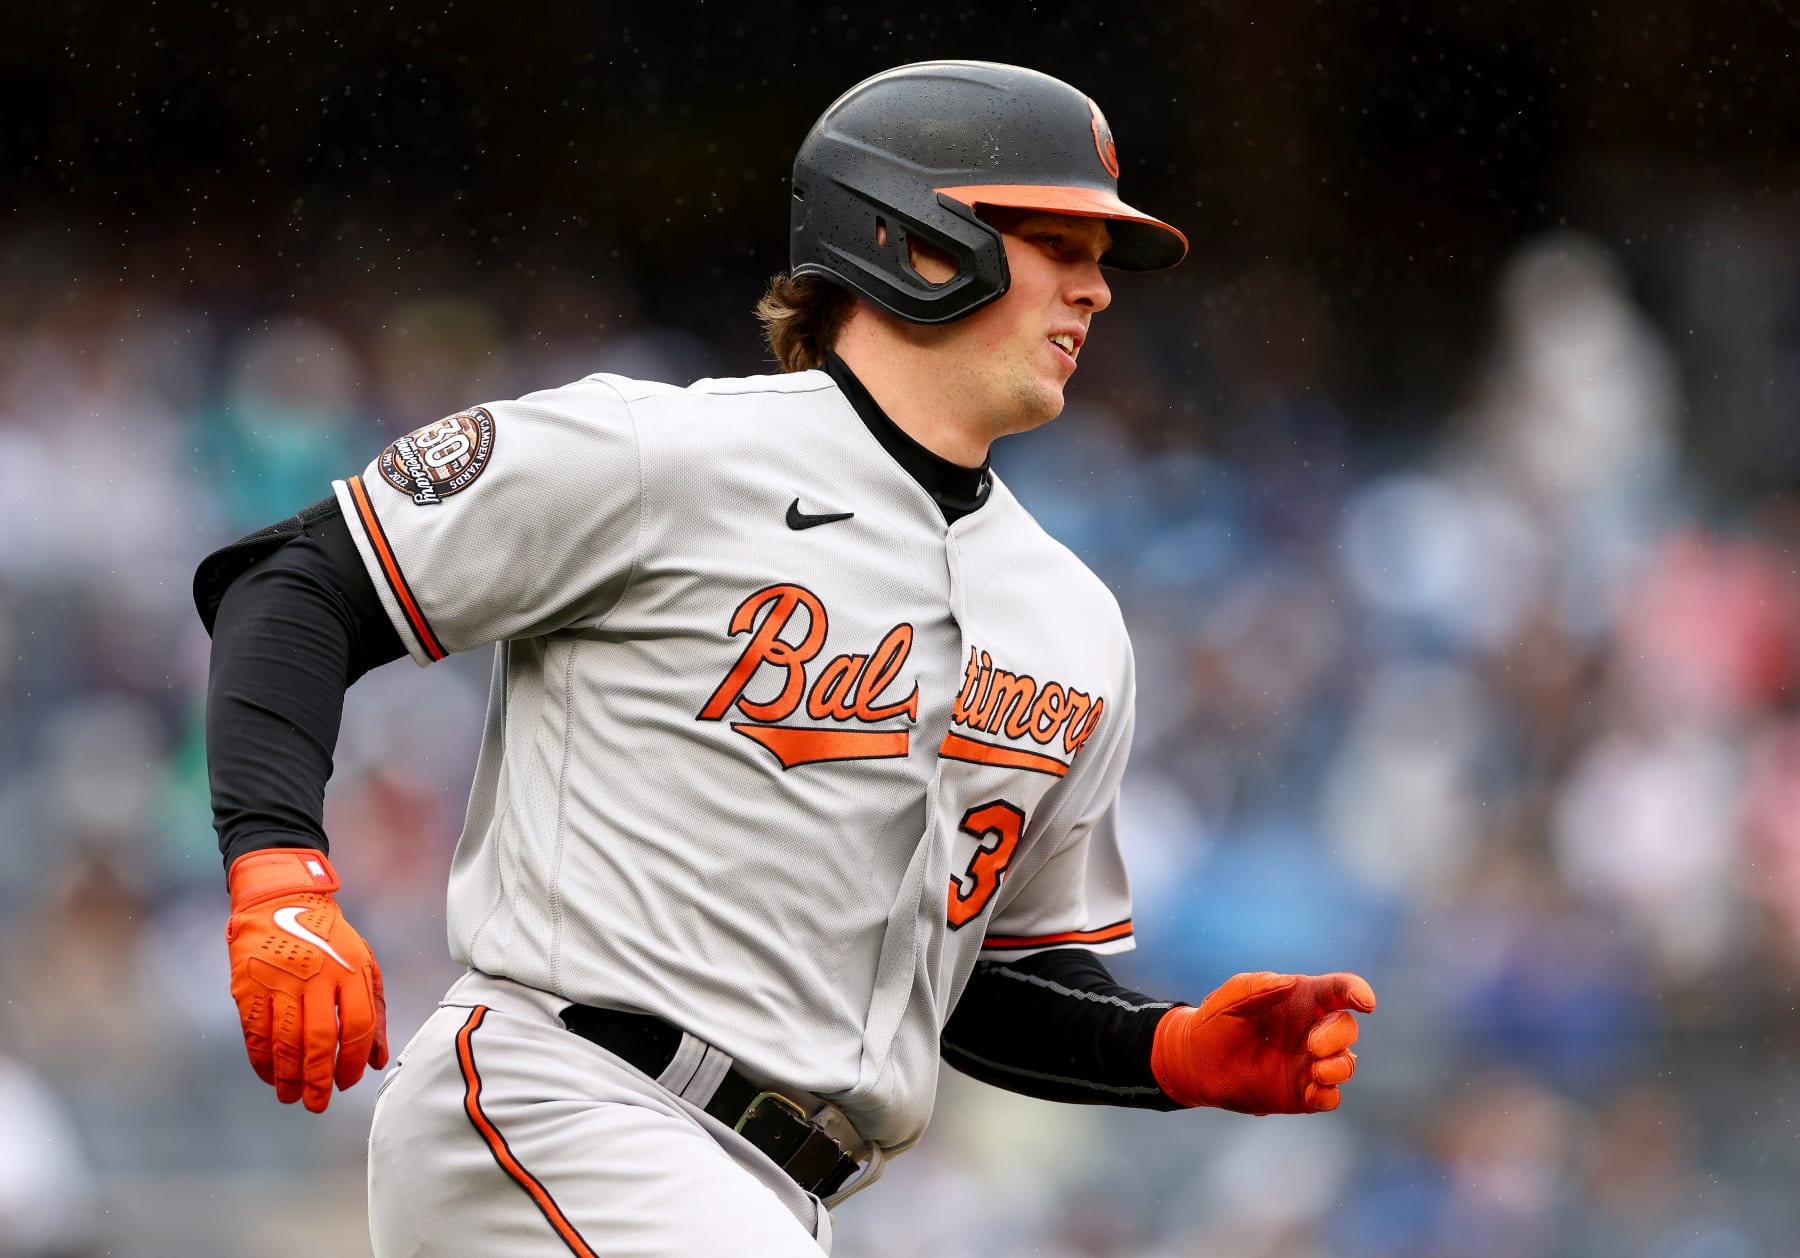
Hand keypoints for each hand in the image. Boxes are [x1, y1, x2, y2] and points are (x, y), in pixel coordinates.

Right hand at [225, 848, 388, 1111]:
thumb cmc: (328, 939)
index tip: (347, 1083)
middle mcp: (316, 976)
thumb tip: (376, 1061)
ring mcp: (279, 981)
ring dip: (287, 1077)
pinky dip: (261, 1061)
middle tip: (317, 1104)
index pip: (358, 1025)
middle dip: (318, 1079)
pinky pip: (255, 1034)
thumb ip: (374, 1010)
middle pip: (319, 1040)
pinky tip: (269, 1076)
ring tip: (291, 1096)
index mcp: (350, 970)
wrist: (280, 901)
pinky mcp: (249, 987)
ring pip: (284, 1042)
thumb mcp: (362, 962)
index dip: (353, 1061)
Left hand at [1150, 971, 1374, 1114]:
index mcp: (1300, 999)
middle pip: (1346, 1027)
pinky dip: (1328, 1095)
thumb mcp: (1229, 999)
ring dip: (1340, 1067)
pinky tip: (1314, 1093)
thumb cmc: (1213, 1023)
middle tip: (1313, 1046)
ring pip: (1345, 1064)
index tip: (1365, 1002)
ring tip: (1317, 1070)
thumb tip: (1289, 983)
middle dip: (1339, 1035)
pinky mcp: (1301, 1093)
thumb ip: (1257, 987)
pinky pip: (1329, 1097)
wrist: (1194, 1063)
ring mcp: (1308, 1063)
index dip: (1356, 992)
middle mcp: (1311, 1030)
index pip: (1338, 990)